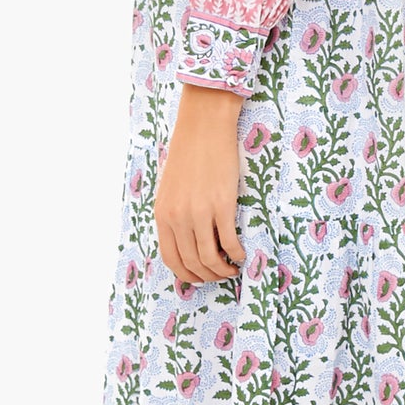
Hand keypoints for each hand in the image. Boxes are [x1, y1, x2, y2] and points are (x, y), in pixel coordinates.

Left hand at [155, 82, 246, 286]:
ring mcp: (199, 212)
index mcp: (162, 214)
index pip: (171, 258)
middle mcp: (177, 217)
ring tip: (232, 269)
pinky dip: (237, 254)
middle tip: (221, 275)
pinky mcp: (222, 205)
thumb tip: (187, 240)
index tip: (199, 278)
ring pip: (210, 257)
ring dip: (223, 270)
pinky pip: (229, 242)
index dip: (186, 274)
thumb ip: (175, 214)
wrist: (204, 126)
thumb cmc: (189, 154)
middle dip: (207, 276)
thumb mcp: (171, 188)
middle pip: (192, 262)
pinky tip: (242, 254)